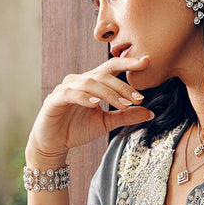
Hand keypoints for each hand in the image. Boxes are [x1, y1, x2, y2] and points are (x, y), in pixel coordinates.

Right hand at [26, 56, 153, 165]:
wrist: (53, 143)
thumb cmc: (77, 129)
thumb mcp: (107, 123)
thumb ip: (126, 115)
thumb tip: (150, 112)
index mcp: (92, 83)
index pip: (112, 67)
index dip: (128, 62)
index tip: (146, 61)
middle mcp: (79, 81)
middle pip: (103, 75)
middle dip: (122, 86)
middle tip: (138, 99)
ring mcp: (66, 89)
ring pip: (89, 83)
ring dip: (108, 93)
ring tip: (123, 106)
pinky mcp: (55, 100)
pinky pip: (70, 94)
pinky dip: (84, 97)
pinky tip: (95, 104)